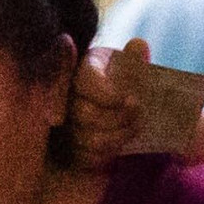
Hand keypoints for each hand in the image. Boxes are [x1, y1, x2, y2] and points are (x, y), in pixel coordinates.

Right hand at [67, 40, 148, 170]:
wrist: (113, 107)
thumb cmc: (119, 82)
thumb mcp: (125, 66)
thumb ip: (132, 58)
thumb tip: (139, 45)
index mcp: (78, 71)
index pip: (85, 82)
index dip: (108, 94)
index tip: (132, 98)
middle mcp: (63, 97)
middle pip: (86, 114)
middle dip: (119, 117)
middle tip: (140, 112)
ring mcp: (63, 125)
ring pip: (89, 139)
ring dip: (119, 136)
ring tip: (135, 126)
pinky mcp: (66, 149)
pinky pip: (87, 157)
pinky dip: (109, 152)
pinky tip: (121, 142)